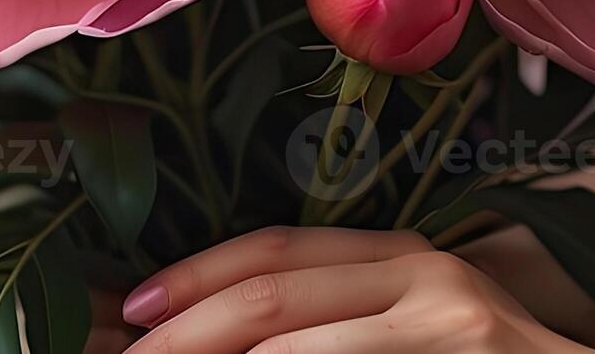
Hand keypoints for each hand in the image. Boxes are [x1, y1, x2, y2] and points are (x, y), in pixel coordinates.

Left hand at [120, 227, 594, 352]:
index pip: (275, 250)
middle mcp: (418, 270)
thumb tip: (225, 336)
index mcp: (399, 257)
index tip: (132, 309)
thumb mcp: (419, 332)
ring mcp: (445, 314)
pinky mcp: (461, 346)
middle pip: (269, 287)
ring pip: (289, 336)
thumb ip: (340, 323)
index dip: (196, 274)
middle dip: (182, 327)